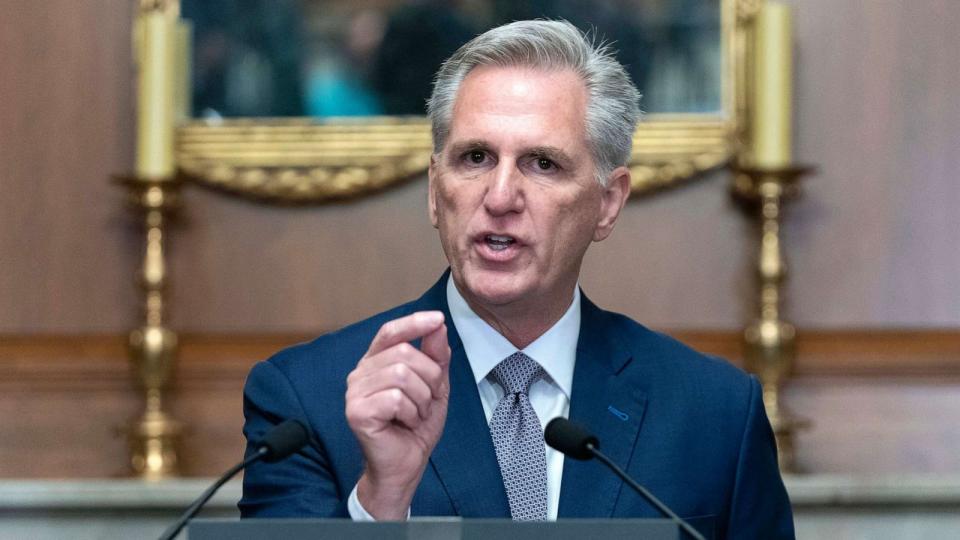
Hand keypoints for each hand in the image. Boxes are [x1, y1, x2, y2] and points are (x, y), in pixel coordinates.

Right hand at [345, 311, 450, 519]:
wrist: (405, 465)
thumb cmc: (415, 426)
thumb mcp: (435, 386)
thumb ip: (436, 356)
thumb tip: (438, 326)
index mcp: (375, 363)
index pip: (390, 332)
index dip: (414, 322)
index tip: (438, 318)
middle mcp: (360, 373)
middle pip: (405, 354)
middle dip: (430, 378)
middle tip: (429, 401)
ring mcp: (355, 392)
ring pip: (402, 375)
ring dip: (421, 398)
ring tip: (416, 414)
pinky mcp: (356, 412)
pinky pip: (396, 398)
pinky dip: (411, 413)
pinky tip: (405, 424)